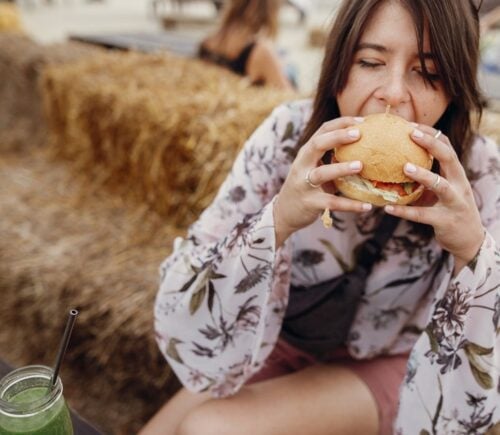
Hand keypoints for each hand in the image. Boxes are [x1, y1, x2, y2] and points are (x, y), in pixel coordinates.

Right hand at [274, 116, 371, 246]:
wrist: (284, 212)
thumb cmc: (306, 186)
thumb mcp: (313, 167)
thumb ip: (331, 156)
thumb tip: (365, 146)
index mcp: (307, 153)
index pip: (322, 130)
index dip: (341, 123)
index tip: (362, 121)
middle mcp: (303, 165)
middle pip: (317, 145)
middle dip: (337, 137)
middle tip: (359, 133)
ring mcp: (304, 184)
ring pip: (322, 173)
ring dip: (341, 168)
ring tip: (360, 166)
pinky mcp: (310, 203)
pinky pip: (332, 202)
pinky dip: (350, 205)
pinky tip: (367, 206)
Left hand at [384, 125, 484, 273]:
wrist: (469, 241)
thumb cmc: (448, 210)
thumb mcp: (440, 191)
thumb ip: (425, 178)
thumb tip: (394, 164)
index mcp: (456, 175)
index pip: (447, 147)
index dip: (431, 134)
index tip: (411, 124)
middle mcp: (459, 185)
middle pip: (449, 158)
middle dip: (431, 144)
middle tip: (410, 134)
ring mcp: (454, 203)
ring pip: (440, 185)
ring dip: (423, 174)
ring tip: (403, 167)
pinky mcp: (445, 221)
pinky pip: (422, 215)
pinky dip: (404, 211)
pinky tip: (386, 207)